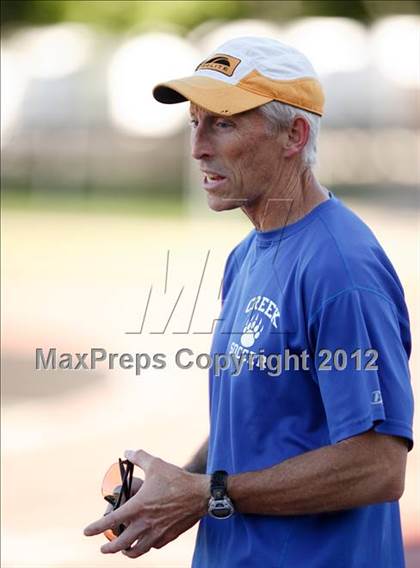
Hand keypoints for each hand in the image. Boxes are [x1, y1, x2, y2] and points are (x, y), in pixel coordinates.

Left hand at [84, 449, 209, 557]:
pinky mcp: (169, 536)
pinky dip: (147, 546)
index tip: (86, 532)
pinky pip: (154, 546)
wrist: (200, 495)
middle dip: (109, 547)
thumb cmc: (177, 479)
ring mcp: (157, 533)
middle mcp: (145, 524)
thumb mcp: (156, 464)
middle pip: (121, 544)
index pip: (110, 521)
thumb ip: (139, 457)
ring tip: (124, 550)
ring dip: (127, 551)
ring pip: (137, 550)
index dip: (95, 527)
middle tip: (103, 547)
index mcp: (138, 507)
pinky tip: (147, 542)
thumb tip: (127, 451)